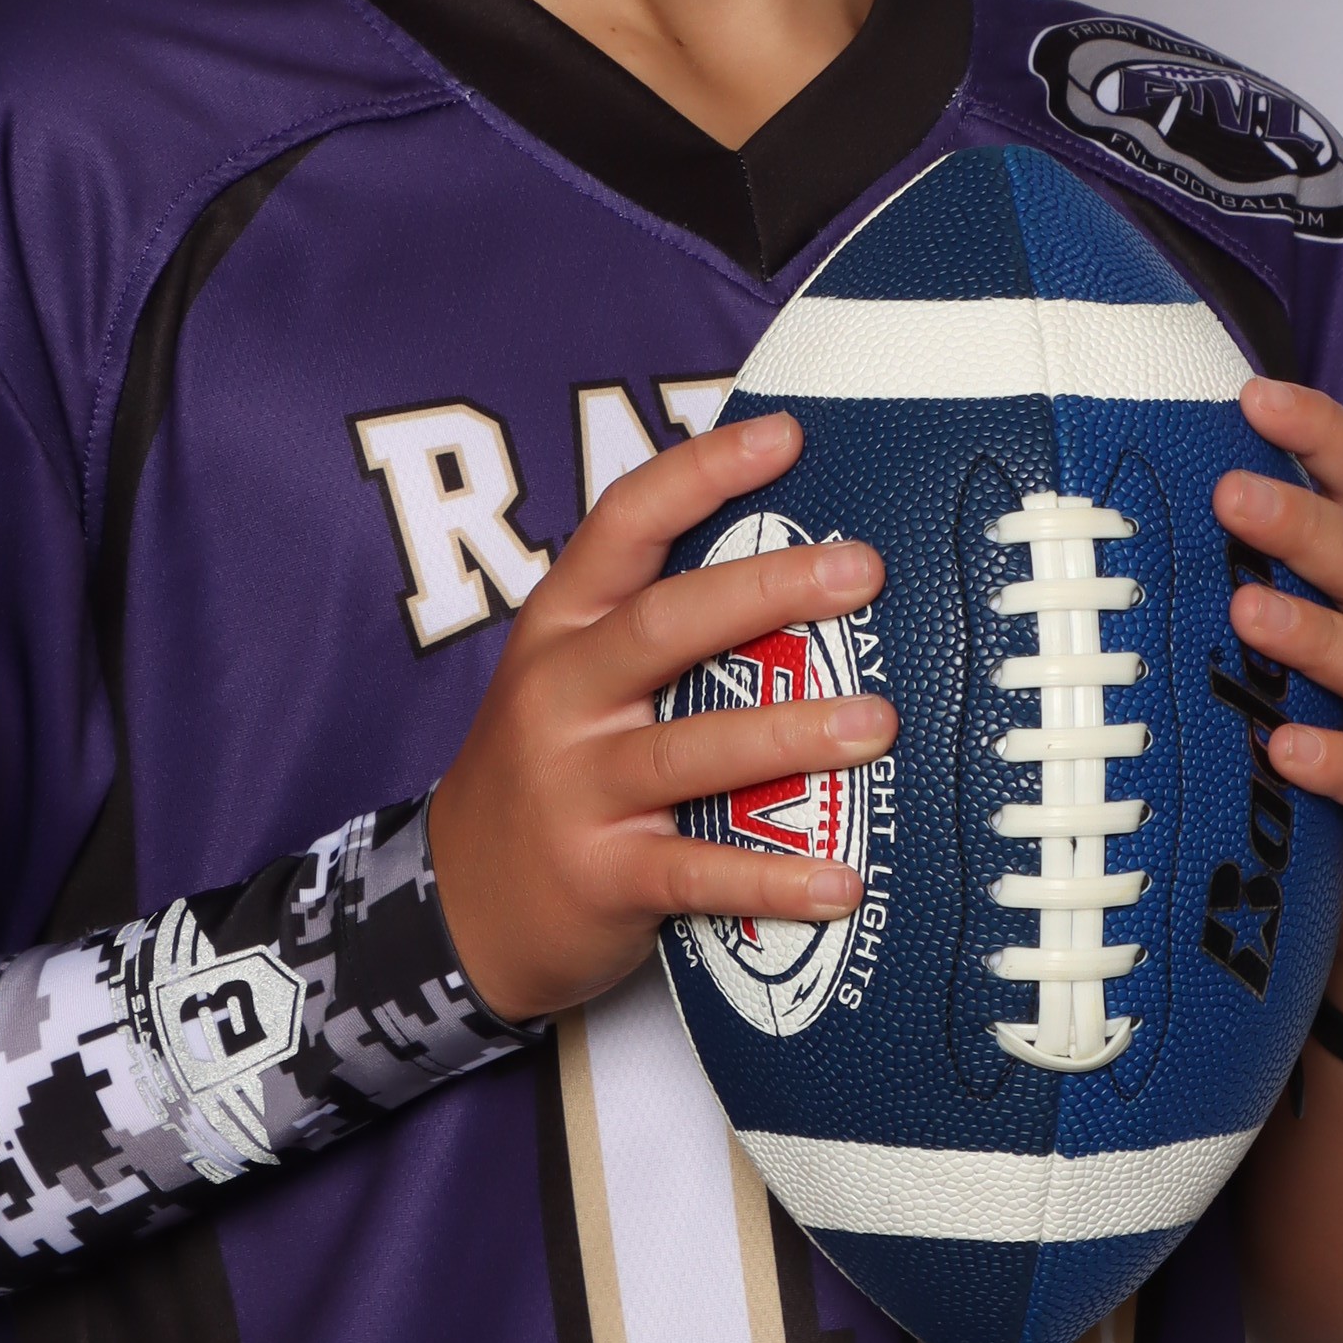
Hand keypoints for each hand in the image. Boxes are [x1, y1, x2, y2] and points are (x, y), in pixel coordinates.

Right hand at [428, 413, 892, 1025]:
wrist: (463, 906)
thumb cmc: (551, 771)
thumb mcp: (572, 680)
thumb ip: (657, 627)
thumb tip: (800, 559)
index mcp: (561, 629)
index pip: (623, 525)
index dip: (700, 473)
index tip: (785, 435)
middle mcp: (562, 697)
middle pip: (664, 626)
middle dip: (767, 591)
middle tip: (861, 571)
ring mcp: (578, 789)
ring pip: (689, 750)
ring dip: (790, 734)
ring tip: (878, 722)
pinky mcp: (602, 877)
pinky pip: (698, 873)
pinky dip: (773, 880)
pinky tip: (845, 881)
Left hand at [1217, 381, 1342, 1043]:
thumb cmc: (1335, 743)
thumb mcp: (1302, 656)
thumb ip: (1260, 581)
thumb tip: (1146, 502)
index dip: (1324, 437)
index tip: (1254, 394)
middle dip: (1306, 526)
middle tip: (1230, 496)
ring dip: (1318, 636)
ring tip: (1247, 611)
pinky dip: (1341, 760)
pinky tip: (1288, 748)